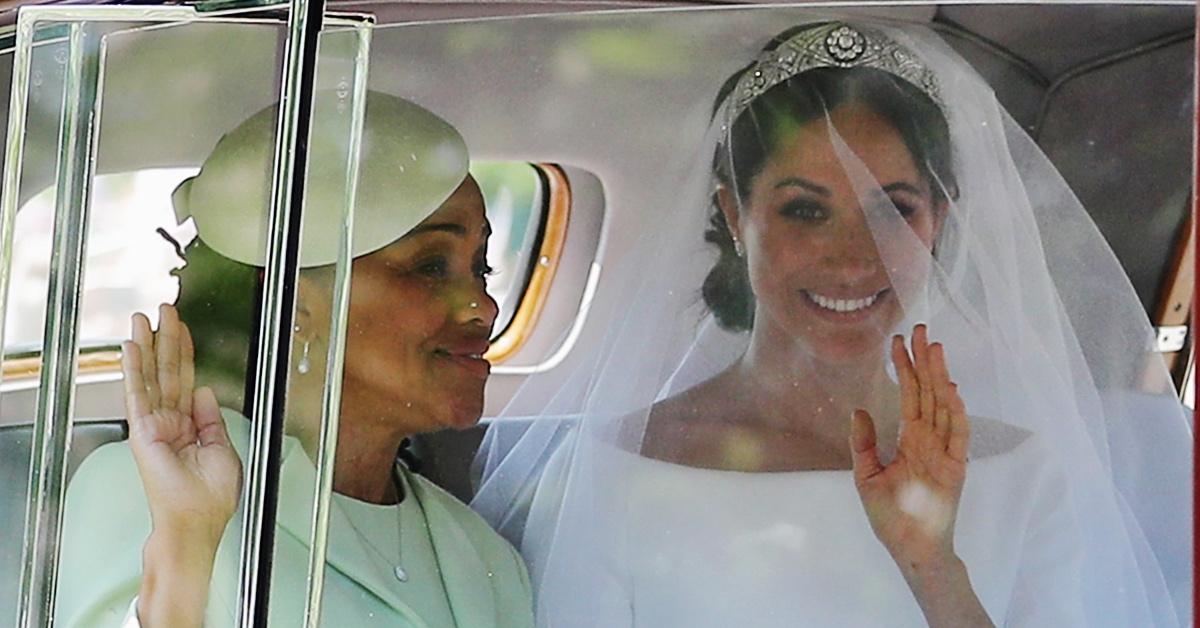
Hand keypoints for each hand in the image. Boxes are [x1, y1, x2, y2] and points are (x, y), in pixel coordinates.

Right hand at [122, 304, 241, 544]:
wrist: (195, 522)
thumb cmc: (209, 500)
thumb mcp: (223, 450)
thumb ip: (212, 419)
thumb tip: (206, 392)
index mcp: (191, 428)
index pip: (188, 382)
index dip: (187, 355)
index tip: (184, 331)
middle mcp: (170, 423)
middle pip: (168, 373)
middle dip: (167, 340)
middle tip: (165, 310)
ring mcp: (154, 426)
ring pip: (151, 377)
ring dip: (147, 346)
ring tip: (144, 318)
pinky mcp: (143, 432)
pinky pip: (138, 394)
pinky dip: (133, 369)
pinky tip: (131, 347)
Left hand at [849, 324, 969, 571]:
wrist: (910, 548)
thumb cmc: (891, 516)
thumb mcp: (867, 476)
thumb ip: (864, 444)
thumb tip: (859, 410)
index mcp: (910, 440)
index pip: (909, 395)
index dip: (905, 368)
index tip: (898, 341)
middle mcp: (929, 440)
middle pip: (928, 392)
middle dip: (924, 361)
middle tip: (920, 329)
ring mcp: (945, 452)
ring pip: (943, 406)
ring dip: (940, 377)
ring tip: (934, 347)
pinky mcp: (956, 468)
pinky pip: (958, 436)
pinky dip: (956, 413)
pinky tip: (951, 390)